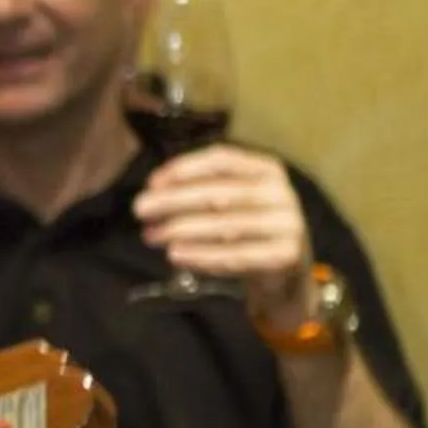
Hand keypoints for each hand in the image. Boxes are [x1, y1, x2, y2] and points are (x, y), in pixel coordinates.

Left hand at [131, 146, 312, 327]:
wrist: (285, 267)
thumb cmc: (247, 226)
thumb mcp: (231, 200)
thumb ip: (199, 190)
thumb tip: (154, 191)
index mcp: (266, 169)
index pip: (222, 160)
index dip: (183, 169)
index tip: (151, 183)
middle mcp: (281, 192)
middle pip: (218, 194)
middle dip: (173, 201)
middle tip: (139, 210)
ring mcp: (287, 224)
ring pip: (226, 226)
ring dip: (182, 231)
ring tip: (151, 236)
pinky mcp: (285, 255)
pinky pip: (237, 256)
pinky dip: (202, 256)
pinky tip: (176, 255)